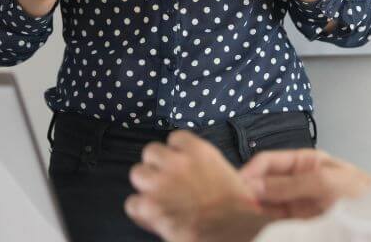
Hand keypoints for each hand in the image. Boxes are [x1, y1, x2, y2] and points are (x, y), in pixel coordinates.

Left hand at [125, 130, 270, 241]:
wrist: (232, 231)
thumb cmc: (237, 210)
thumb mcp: (231, 175)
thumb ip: (209, 166)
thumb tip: (211, 170)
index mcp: (199, 151)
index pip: (175, 139)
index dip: (175, 153)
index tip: (179, 165)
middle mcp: (177, 162)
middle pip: (151, 152)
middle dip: (157, 167)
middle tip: (166, 183)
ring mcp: (162, 182)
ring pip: (138, 173)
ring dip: (146, 186)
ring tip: (157, 199)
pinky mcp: (151, 205)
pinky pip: (132, 203)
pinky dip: (140, 212)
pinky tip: (153, 218)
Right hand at [239, 148, 370, 219]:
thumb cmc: (365, 196)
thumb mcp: (327, 183)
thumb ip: (292, 184)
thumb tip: (258, 185)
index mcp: (306, 162)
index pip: (269, 161)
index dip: (250, 171)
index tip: (236, 185)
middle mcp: (299, 181)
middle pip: (264, 182)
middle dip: (249, 190)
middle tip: (235, 203)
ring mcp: (299, 203)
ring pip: (267, 202)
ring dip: (254, 208)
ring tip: (241, 215)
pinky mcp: (301, 222)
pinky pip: (276, 220)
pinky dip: (264, 222)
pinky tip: (256, 224)